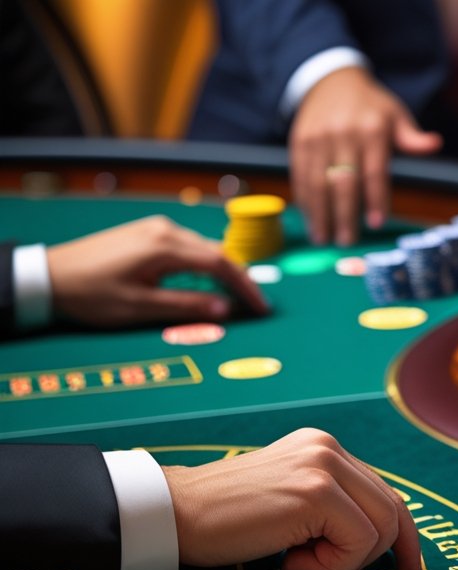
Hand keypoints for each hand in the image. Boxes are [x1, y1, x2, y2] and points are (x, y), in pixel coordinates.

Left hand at [47, 216, 269, 327]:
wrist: (50, 275)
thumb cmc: (92, 294)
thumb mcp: (140, 307)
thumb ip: (187, 306)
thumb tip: (226, 309)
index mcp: (166, 247)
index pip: (221, 264)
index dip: (246, 287)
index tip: (262, 308)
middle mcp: (165, 230)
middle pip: (217, 253)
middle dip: (240, 279)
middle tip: (255, 305)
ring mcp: (156, 228)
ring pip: (204, 248)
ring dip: (223, 271)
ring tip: (234, 297)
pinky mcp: (147, 232)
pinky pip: (188, 246)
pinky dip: (204, 264)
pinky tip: (206, 282)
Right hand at [163, 429, 421, 569]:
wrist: (174, 515)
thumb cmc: (227, 521)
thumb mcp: (289, 502)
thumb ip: (331, 507)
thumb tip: (383, 542)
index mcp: (323, 448)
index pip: (385, 492)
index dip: (404, 535)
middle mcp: (328, 449)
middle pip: (393, 510)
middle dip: (384, 554)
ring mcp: (324, 466)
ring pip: (381, 529)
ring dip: (344, 561)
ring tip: (297, 559)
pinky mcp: (317, 491)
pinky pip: (358, 543)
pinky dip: (330, 566)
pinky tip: (290, 560)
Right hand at [290, 66, 441, 246]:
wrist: (331, 80)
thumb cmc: (371, 106)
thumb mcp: (396, 115)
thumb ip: (412, 137)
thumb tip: (434, 144)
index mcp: (372, 129)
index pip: (374, 171)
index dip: (376, 198)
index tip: (376, 223)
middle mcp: (342, 134)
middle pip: (344, 181)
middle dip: (345, 215)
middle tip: (348, 242)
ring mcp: (317, 138)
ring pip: (318, 182)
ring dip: (320, 214)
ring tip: (324, 239)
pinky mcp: (298, 142)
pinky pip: (300, 175)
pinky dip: (305, 201)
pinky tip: (311, 219)